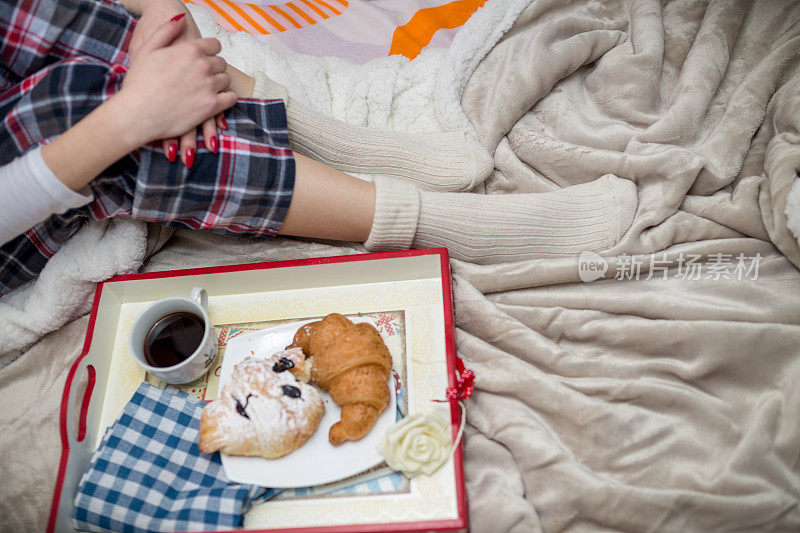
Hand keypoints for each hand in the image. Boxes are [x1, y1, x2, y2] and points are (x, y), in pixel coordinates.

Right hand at [129, 1, 226, 165]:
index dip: (209, 51)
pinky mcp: (213, 106)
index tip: (204, 58)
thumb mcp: (146, 49)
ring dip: (219, 83)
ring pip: (226, 80)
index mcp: (189, 50)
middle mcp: (203, 65)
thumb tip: (181, 18)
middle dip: (213, 68)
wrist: (138, 114)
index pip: (214, 45)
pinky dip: (226, 99)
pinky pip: (231, 98)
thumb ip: (166, 30)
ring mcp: (209, 86)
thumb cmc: (139, 82)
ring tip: (206, 89)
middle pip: (220, 63)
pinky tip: (215, 100)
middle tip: (201, 76)